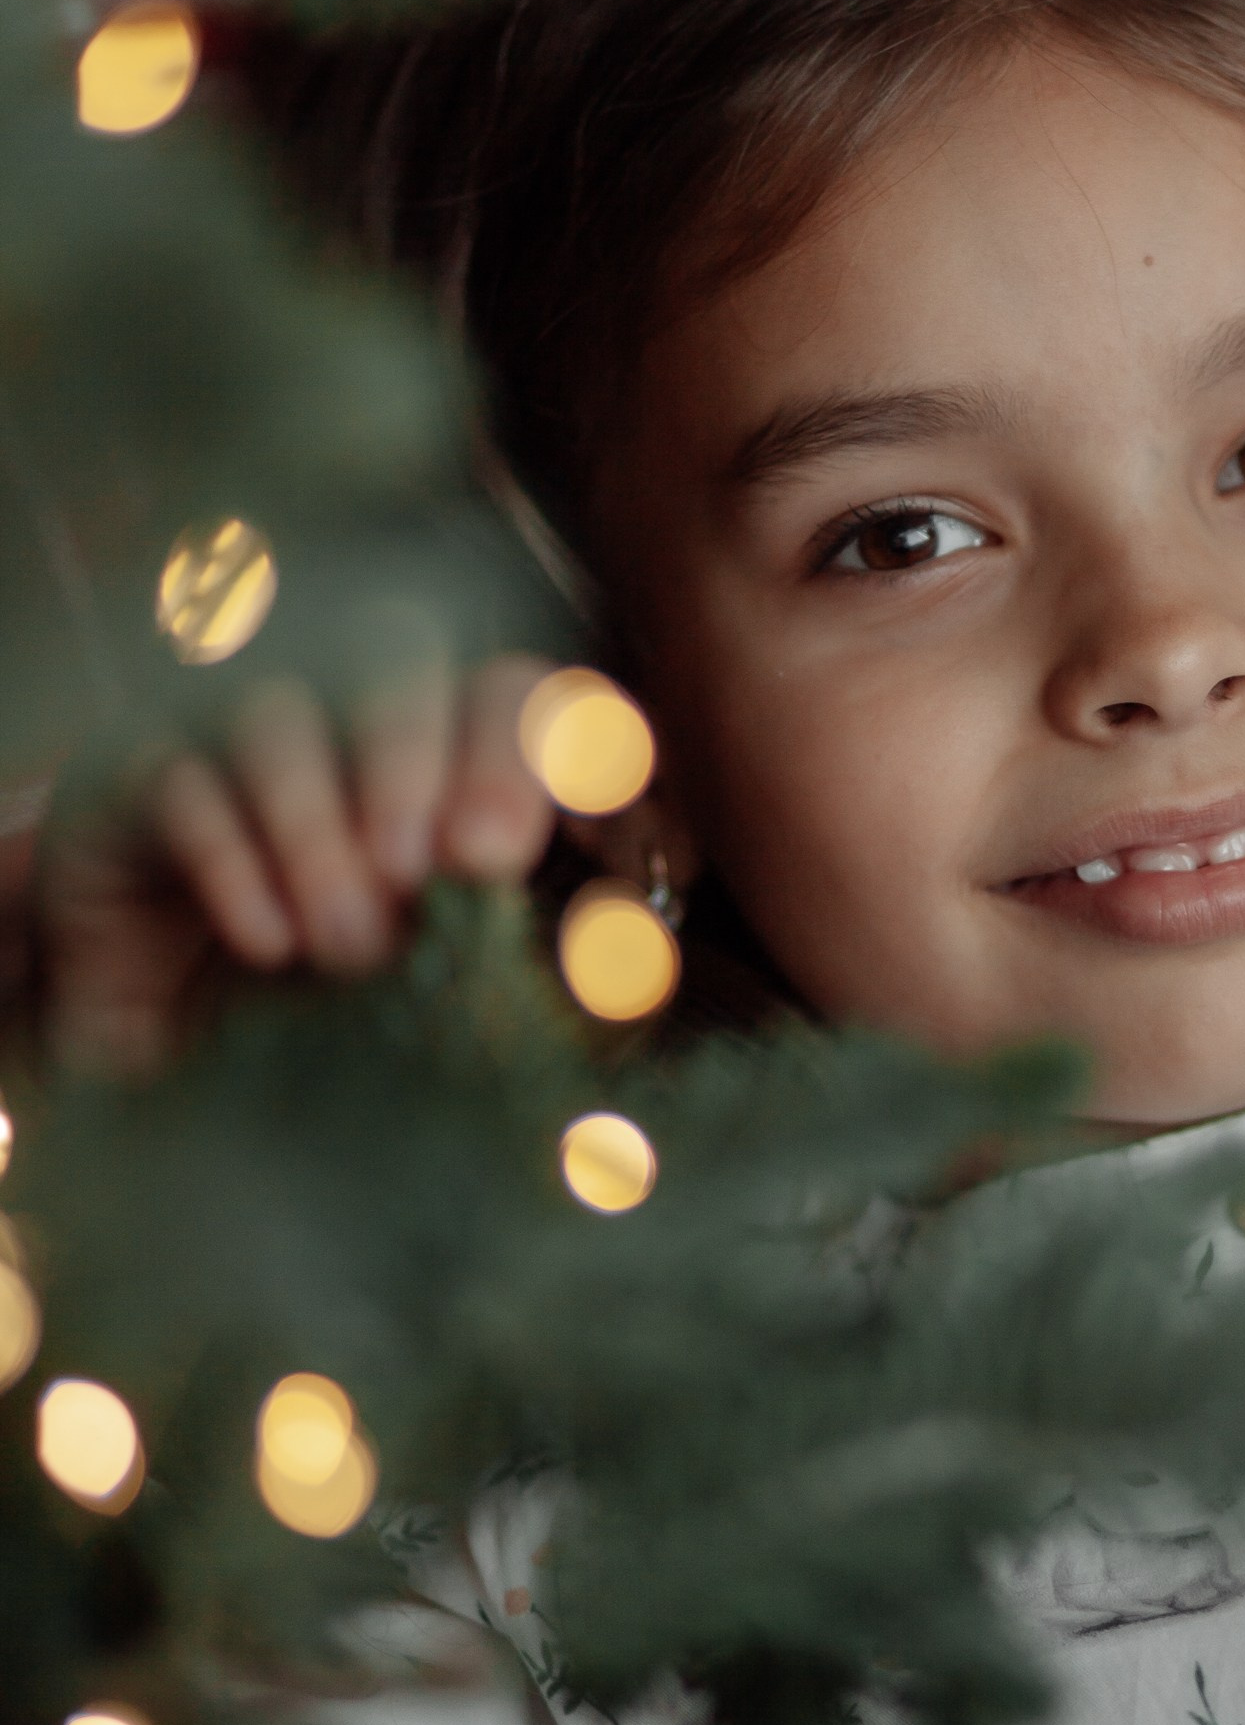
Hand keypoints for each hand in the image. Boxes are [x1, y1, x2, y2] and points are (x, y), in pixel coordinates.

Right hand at [35, 654, 557, 1075]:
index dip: (534, 745)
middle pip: (397, 662)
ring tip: (348, 947)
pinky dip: (233, 860)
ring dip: (320, 827)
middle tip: (427, 877)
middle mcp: (347, 722)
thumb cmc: (355, 1015)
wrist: (180, 1062)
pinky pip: (179, 782)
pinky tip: (269, 943)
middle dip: (418, 763)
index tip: (520, 845)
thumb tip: (628, 951)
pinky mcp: (135, 788)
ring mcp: (232, 741)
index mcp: (454, 755)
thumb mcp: (473, 998)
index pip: (515, 693)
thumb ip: (559, 968)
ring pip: (278, 716)